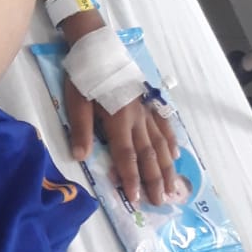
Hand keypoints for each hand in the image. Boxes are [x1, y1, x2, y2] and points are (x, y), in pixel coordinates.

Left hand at [65, 78, 178, 206]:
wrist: (98, 49)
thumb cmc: (85, 77)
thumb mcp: (76, 103)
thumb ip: (81, 130)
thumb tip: (80, 157)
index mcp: (119, 120)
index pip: (126, 155)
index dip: (131, 178)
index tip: (136, 198)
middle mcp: (137, 118)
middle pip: (148, 154)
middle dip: (154, 180)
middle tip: (161, 202)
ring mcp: (146, 110)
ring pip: (160, 143)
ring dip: (166, 167)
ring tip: (172, 187)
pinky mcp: (149, 103)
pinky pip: (164, 125)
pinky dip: (170, 141)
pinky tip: (175, 155)